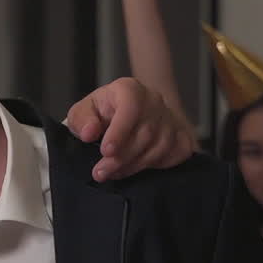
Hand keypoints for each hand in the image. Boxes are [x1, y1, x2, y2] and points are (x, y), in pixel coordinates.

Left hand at [67, 77, 195, 181]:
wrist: (122, 113)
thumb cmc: (101, 113)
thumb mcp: (82, 112)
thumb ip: (82, 120)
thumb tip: (88, 133)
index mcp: (130, 90)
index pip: (131, 107)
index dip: (120, 131)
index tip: (106, 151)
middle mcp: (154, 100)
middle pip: (145, 132)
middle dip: (121, 157)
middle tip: (101, 172)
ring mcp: (170, 117)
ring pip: (161, 146)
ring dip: (135, 165)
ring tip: (113, 173)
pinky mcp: (181, 133)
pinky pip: (177, 152)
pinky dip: (159, 164)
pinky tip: (137, 168)